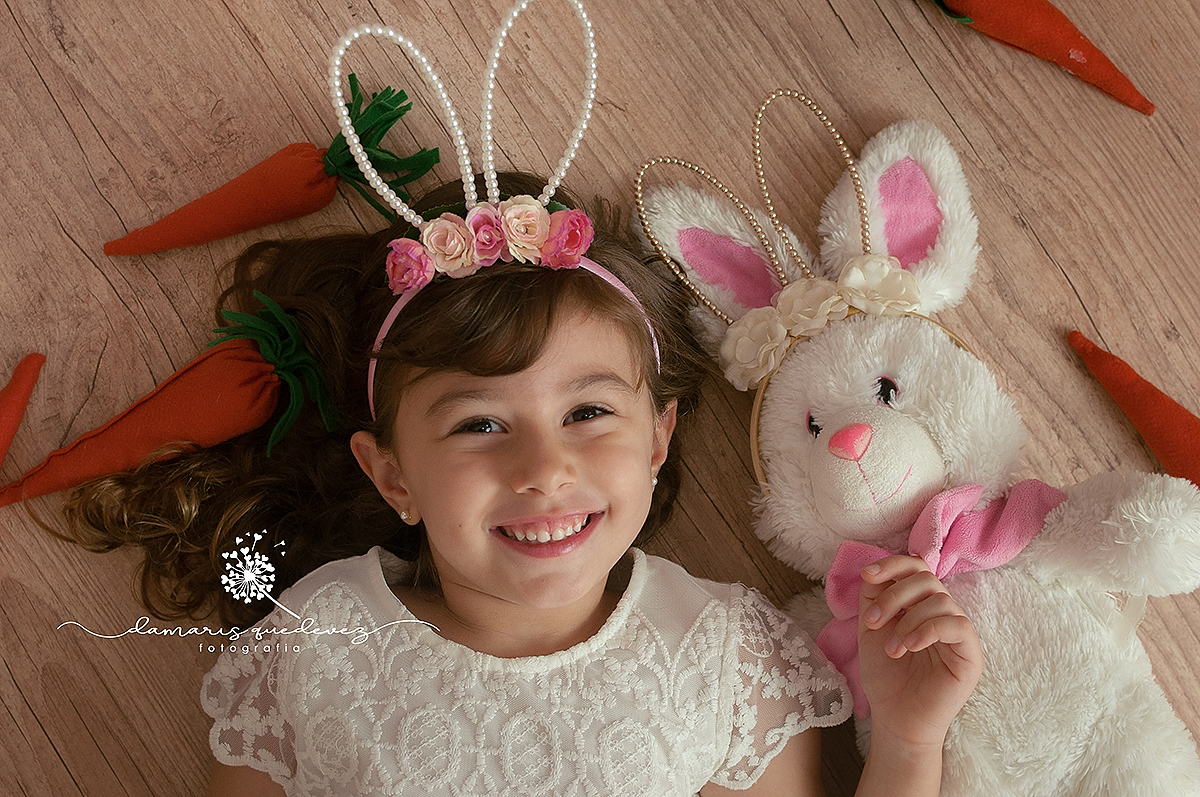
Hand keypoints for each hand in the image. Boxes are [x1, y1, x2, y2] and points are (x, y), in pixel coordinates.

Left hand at [857, 555, 981, 748]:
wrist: (896, 719)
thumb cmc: (885, 677)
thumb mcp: (870, 630)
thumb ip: (873, 598)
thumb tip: (872, 570)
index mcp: (920, 605)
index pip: (916, 568)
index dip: (893, 565)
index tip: (867, 575)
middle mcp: (942, 613)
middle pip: (926, 579)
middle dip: (893, 595)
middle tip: (872, 622)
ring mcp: (959, 632)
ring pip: (940, 600)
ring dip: (907, 620)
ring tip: (891, 648)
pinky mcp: (971, 653)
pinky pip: (957, 625)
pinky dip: (928, 629)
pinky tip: (909, 646)